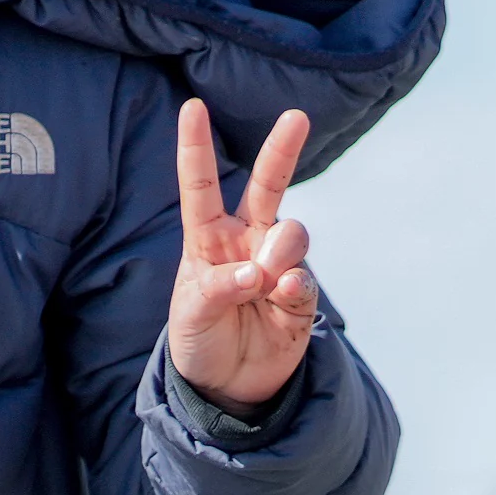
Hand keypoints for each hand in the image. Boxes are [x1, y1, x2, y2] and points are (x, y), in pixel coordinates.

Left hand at [166, 99, 319, 410]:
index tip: (192, 107)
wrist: (228, 388)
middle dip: (282, 150)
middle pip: (268, 187)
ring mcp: (276, 268)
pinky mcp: (299, 298)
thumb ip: (217, 289)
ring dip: (281, 248)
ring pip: (292, 232)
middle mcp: (246, 244)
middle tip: (296, 118)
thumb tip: (258, 273)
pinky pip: (304, 278)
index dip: (196, 148)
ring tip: (266, 278)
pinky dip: (295, 284)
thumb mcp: (190, 316)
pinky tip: (282, 295)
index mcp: (208, 240)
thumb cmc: (199, 340)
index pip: (201, 187)